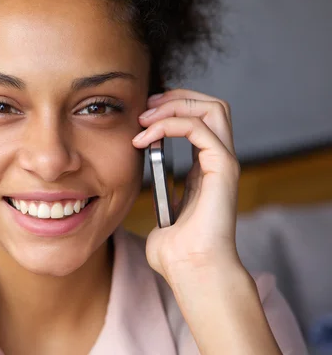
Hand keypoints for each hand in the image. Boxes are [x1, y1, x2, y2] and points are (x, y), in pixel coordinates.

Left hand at [132, 88, 241, 282]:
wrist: (190, 269)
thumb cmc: (175, 251)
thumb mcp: (161, 213)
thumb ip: (159, 197)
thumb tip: (146, 192)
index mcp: (204, 168)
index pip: (200, 119)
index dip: (174, 107)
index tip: (143, 113)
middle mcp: (218, 160)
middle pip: (211, 105)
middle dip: (176, 97)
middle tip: (145, 107)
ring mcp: (223, 162)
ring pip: (212, 108)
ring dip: (174, 105)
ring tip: (144, 118)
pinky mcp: (222, 167)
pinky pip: (198, 127)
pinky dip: (168, 124)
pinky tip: (145, 137)